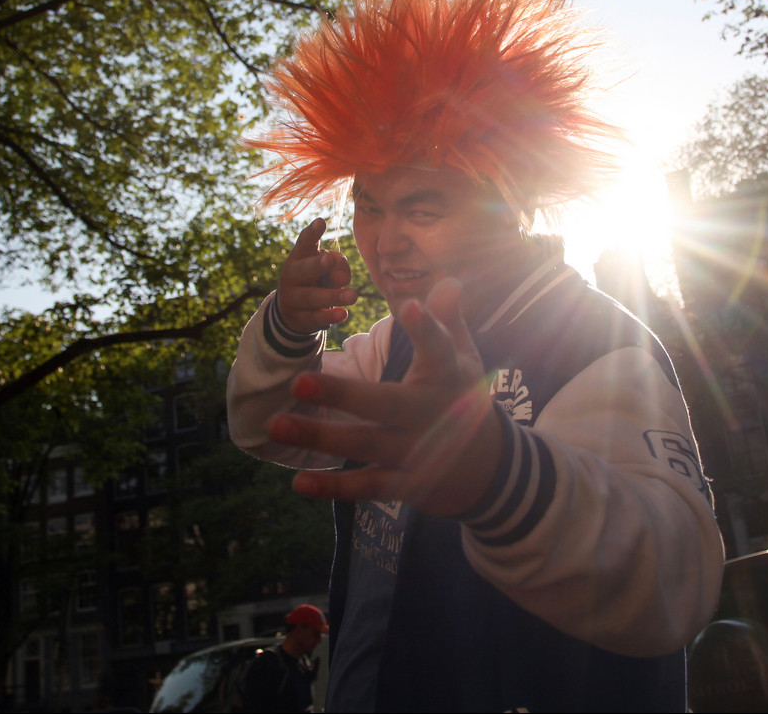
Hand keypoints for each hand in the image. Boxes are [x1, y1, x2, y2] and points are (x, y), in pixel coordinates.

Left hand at [266, 278, 503, 517]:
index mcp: (448, 376)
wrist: (491, 470)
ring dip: (321, 438)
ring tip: (276, 425)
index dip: (426, 328)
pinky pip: (368, 486)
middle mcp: (432, 414)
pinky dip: (334, 487)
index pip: (439, 348)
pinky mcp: (407, 484)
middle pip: (387, 404)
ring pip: (368, 445)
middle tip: (298, 383)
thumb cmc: (462, 397)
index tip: (407, 306)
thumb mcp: (464, 358)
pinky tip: (298, 483)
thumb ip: (448, 321)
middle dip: (343, 396)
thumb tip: (448, 280)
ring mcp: (419, 452)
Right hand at [277, 218, 356, 332]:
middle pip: (304, 270)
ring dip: (333, 296)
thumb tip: (343, 277)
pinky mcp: (299, 318)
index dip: (312, 233)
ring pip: (312, 297)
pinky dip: (329, 317)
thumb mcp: (325, 267)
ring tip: (354, 295)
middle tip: (330, 260)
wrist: (292, 310)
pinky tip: (343, 314)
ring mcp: (293, 298)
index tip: (321, 221)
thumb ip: (337, 265)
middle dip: (317, 265)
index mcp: (298, 257)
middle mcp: (291, 276)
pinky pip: (314, 318)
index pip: (304, 243)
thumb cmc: (315, 278)